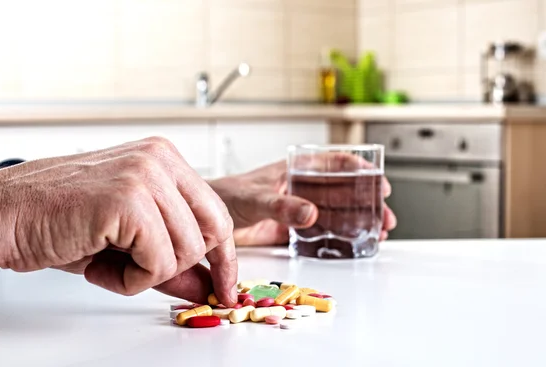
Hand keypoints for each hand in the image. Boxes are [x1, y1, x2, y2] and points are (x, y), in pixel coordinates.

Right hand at [0, 138, 236, 305]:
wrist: (2, 214)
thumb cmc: (58, 220)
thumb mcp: (127, 238)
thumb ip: (171, 258)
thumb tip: (207, 285)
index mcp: (163, 158)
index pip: (216, 212)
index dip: (224, 256)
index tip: (224, 285)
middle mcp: (160, 159)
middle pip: (213, 232)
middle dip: (185, 267)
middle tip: (145, 275)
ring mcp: (146, 176)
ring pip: (187, 252)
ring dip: (147, 274)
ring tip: (108, 261)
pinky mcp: (128, 200)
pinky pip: (159, 263)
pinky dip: (130, 280)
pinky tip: (98, 263)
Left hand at [209, 160, 396, 245]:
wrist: (206, 219)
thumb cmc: (225, 195)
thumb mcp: (255, 198)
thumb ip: (282, 206)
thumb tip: (313, 213)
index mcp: (294, 169)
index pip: (334, 163)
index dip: (360, 171)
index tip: (380, 184)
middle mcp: (299, 187)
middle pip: (342, 190)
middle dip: (366, 202)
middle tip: (386, 218)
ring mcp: (296, 208)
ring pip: (335, 212)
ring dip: (357, 221)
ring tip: (379, 234)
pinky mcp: (290, 229)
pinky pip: (320, 232)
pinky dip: (337, 237)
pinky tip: (353, 245)